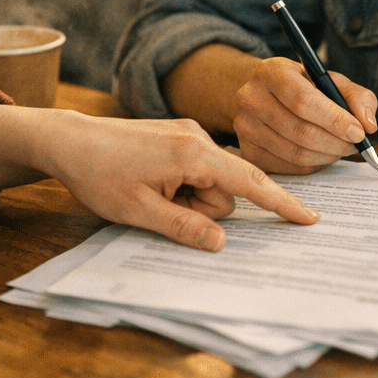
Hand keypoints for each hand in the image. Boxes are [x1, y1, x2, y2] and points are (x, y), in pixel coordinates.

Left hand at [0, 104, 319, 250]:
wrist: (68, 139)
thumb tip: (221, 243)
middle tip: (160, 207)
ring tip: (149, 194)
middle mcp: (197, 138)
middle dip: (204, 209)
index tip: (309, 219)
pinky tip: (151, 184)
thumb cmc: (98, 174)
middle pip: (226, 189)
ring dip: (189, 198)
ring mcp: (187, 135)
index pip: (249, 182)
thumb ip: (184, 227)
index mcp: (192, 154)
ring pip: (210, 182)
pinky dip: (183, 185)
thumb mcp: (138, 212)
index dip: (280, 204)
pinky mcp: (177, 137)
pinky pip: (197, 170)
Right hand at [231, 56, 377, 174]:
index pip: (302, 100)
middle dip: (336, 143)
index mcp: (271, 71)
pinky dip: (313, 166)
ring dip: (327, 156)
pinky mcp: (247, 151)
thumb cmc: (305, 87)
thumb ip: (358, 98)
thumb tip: (369, 125)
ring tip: (341, 149)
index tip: (358, 132)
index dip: (334, 119)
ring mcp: (244, 127)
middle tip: (356, 145)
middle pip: (300, 131)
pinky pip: (288, 168)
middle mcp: (251, 98)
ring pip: (295, 154)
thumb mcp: (332, 81)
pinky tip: (322, 155)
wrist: (267, 95)